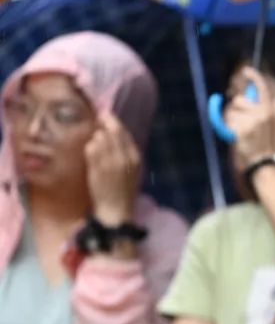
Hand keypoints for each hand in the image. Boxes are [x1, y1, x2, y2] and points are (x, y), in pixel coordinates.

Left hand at [85, 110, 140, 226]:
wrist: (116, 209)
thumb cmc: (124, 190)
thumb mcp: (132, 169)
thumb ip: (125, 151)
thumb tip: (114, 131)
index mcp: (135, 157)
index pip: (124, 132)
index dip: (113, 121)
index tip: (105, 115)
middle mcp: (124, 157)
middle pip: (112, 132)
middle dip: (103, 123)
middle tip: (97, 119)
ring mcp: (110, 162)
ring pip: (100, 138)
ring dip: (95, 138)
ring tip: (95, 144)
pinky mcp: (97, 168)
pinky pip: (91, 149)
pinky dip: (89, 147)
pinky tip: (91, 153)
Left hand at [224, 67, 274, 166]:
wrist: (262, 159)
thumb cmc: (261, 141)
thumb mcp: (263, 123)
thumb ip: (254, 110)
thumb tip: (237, 98)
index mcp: (268, 110)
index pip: (262, 89)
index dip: (254, 78)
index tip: (246, 70)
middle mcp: (261, 113)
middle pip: (238, 101)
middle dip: (235, 109)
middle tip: (242, 122)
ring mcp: (251, 121)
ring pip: (230, 112)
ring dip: (230, 121)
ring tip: (241, 132)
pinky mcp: (241, 130)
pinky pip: (227, 123)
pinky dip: (228, 129)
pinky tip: (237, 137)